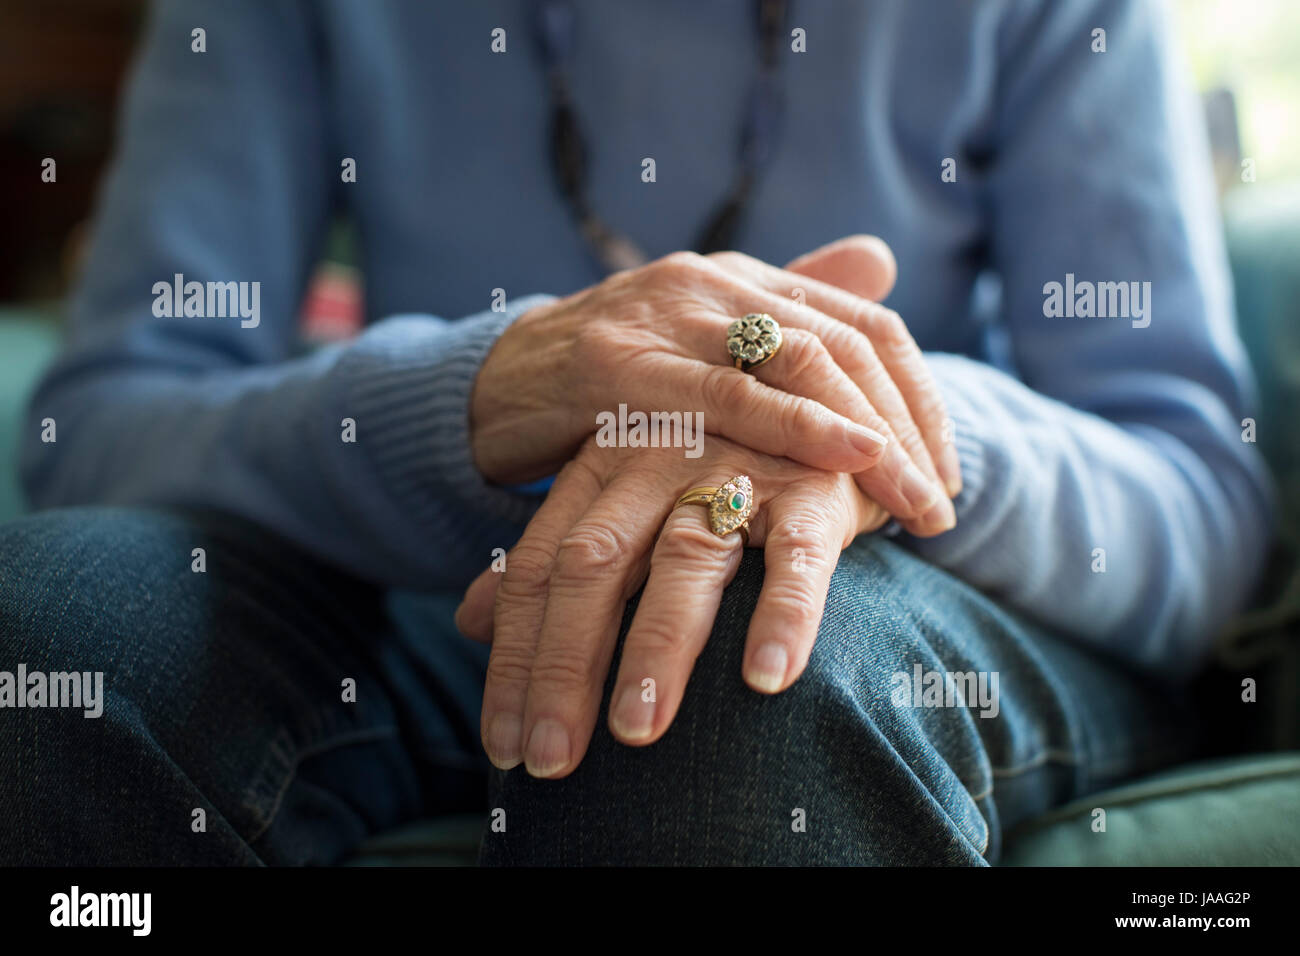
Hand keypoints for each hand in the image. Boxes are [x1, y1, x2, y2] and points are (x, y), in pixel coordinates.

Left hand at [457, 435, 888, 777]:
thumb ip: (551, 556)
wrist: (820, 399)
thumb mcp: (621, 498)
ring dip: (656, 648)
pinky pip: (797, 555)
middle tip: (551, 759)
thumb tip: (467, 620)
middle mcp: (655, 464)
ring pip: (684, 560)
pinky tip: (766, 679)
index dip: (514, 658)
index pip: (537, 568)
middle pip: (592, 566)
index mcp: (599, 468)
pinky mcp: (813, 490)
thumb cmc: (712, 470)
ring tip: (636, 732)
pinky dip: (784, 614)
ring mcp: (735, 471)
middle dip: (564, 666)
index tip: (501, 746)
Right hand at [470, 236, 958, 533]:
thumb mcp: (705, 345)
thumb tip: (881, 262)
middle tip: (942, 506)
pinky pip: (725, 396)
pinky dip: (797, 426)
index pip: (863, 323)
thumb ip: (787, 310)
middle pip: (845, 343)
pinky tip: (850, 462)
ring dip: (872, 438)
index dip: (919, 397)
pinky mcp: (619, 364)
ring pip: (800, 360)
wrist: (498, 384)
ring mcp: (667, 316)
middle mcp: (715, 282)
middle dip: (908, 428)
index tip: (946, 472)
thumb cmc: (613, 382)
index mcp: (744, 278)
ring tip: (915, 508)